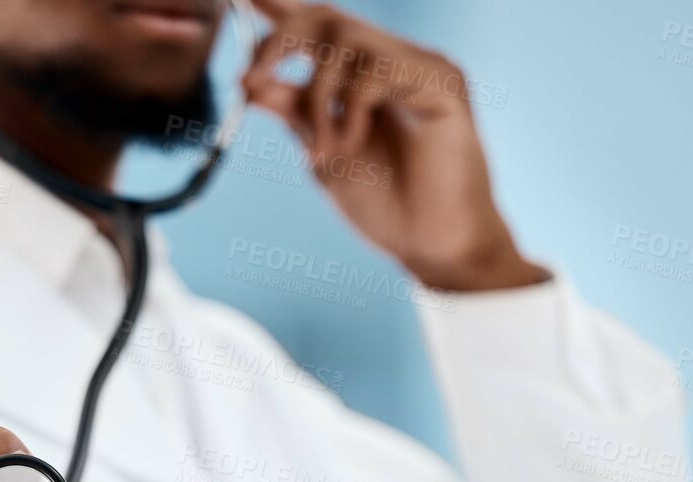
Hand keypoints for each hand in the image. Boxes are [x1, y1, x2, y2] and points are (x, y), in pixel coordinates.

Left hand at [242, 0, 550, 292]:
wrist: (433, 246)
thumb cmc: (386, 205)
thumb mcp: (324, 156)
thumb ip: (294, 115)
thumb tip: (249, 83)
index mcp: (361, 79)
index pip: (314, 30)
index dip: (279, 10)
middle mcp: (391, 62)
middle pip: (325, 18)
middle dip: (279, 40)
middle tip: (250, 79)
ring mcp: (418, 67)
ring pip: (347, 39)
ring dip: (317, 95)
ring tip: (322, 149)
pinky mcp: (443, 81)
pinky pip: (378, 69)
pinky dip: (350, 108)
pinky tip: (351, 144)